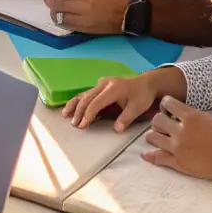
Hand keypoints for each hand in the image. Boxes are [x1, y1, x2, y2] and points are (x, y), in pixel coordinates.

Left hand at [41, 0, 128, 32]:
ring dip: (52, 7)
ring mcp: (82, 18)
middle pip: (55, 1)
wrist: (122, 13)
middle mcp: (83, 3)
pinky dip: (58, 17)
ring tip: (53, 3)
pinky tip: (60, 13)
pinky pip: (63, 24)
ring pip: (57, 14)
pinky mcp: (82, 28)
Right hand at [64, 65, 186, 130]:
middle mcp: (104, 84)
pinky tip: (70, 108)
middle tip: (74, 125)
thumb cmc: (142, 95)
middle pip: (87, 98)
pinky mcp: (100, 86)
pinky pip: (86, 93)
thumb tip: (117, 129)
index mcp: (113, 88)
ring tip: (65, 115)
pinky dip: (78, 101)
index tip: (83, 125)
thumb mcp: (138, 107)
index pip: (96, 102)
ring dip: (74, 105)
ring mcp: (101, 84)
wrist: (146, 83)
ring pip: (84, 94)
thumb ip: (126, 117)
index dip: (88, 114)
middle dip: (79, 112)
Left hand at [142, 98, 211, 185]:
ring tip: (158, 138)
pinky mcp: (177, 162)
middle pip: (156, 120)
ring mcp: (177, 148)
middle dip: (158, 121)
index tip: (167, 109)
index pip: (168, 103)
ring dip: (153, 136)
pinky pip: (157, 158)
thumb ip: (193, 116)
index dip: (165, 105)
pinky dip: (150, 156)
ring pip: (152, 137)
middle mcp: (181, 131)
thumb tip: (180, 115)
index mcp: (191, 117)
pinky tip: (146, 154)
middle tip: (163, 125)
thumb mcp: (211, 120)